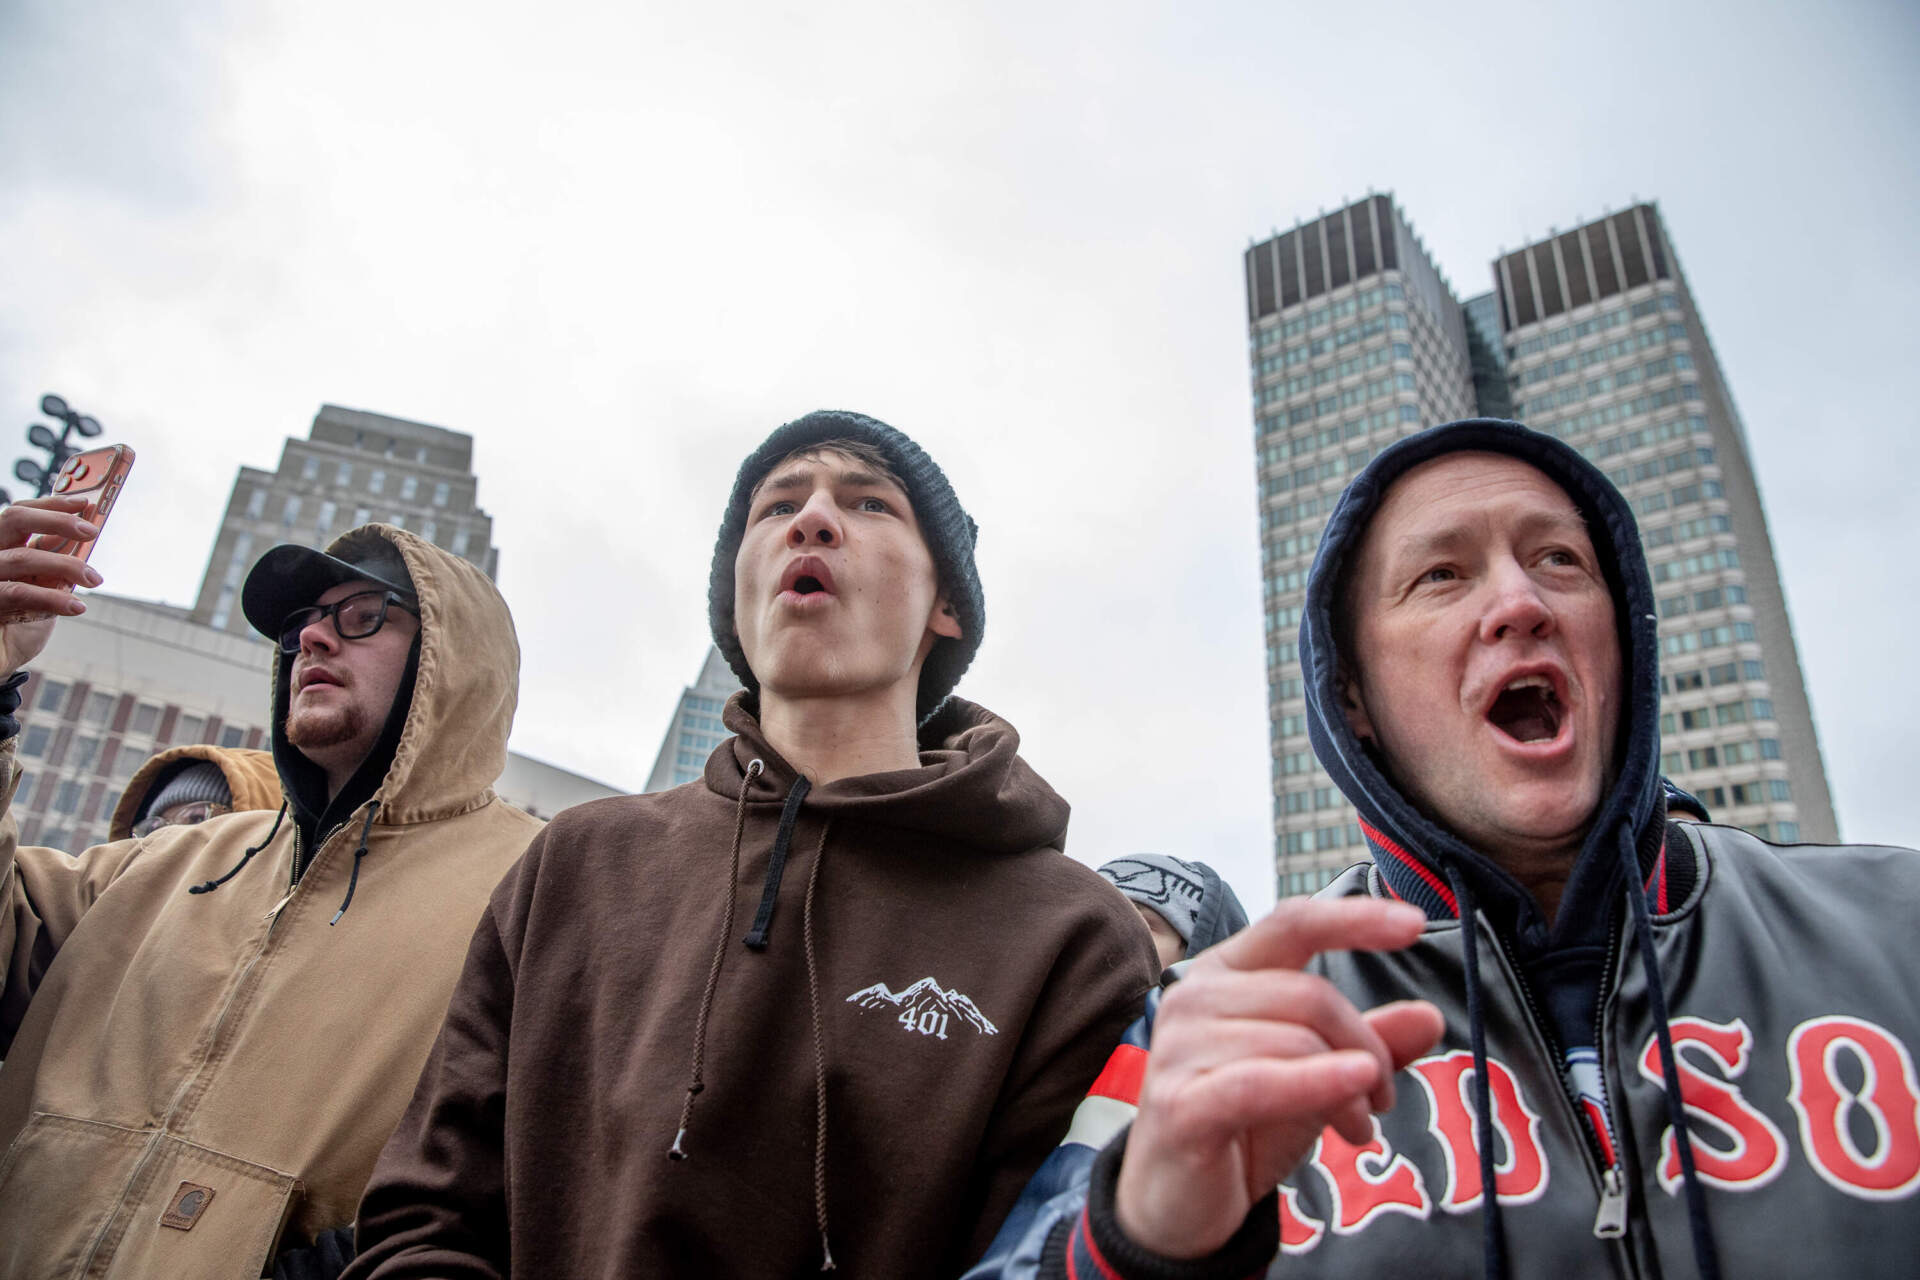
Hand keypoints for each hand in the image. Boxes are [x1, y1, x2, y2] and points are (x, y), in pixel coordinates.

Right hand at [0, 496, 101, 671]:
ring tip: (95, 579)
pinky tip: (77, 606)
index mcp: (2, 546)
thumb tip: (81, 535)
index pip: (19, 513)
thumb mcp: (42, 584)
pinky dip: (53, 598)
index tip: (85, 504)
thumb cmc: (20, 620)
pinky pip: (20, 593)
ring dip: (66, 565)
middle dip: (56, 520)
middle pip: (14, 520)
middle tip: (91, 532)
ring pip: (23, 557)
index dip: (51, 504)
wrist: (0, 658)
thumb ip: (53, 560)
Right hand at [1114, 897, 1443, 1258]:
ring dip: (1349, 1090)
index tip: (1416, 924)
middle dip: (1367, 1047)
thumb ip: (1366, 1045)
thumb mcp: (1316, 1078)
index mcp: (1224, 973)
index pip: (1292, 923)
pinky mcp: (1181, 1104)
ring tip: (1358, 1127)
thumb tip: (1429, 1016)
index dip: (1354, 919)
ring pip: (1297, 1042)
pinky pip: (1264, 1083)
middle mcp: (1194, 996)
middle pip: (1311, 995)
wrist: (1175, 1203)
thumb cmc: (1242, 1126)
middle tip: (1382, 1098)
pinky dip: (1318, 1085)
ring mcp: (1180, 1048)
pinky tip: (1357, 1097)